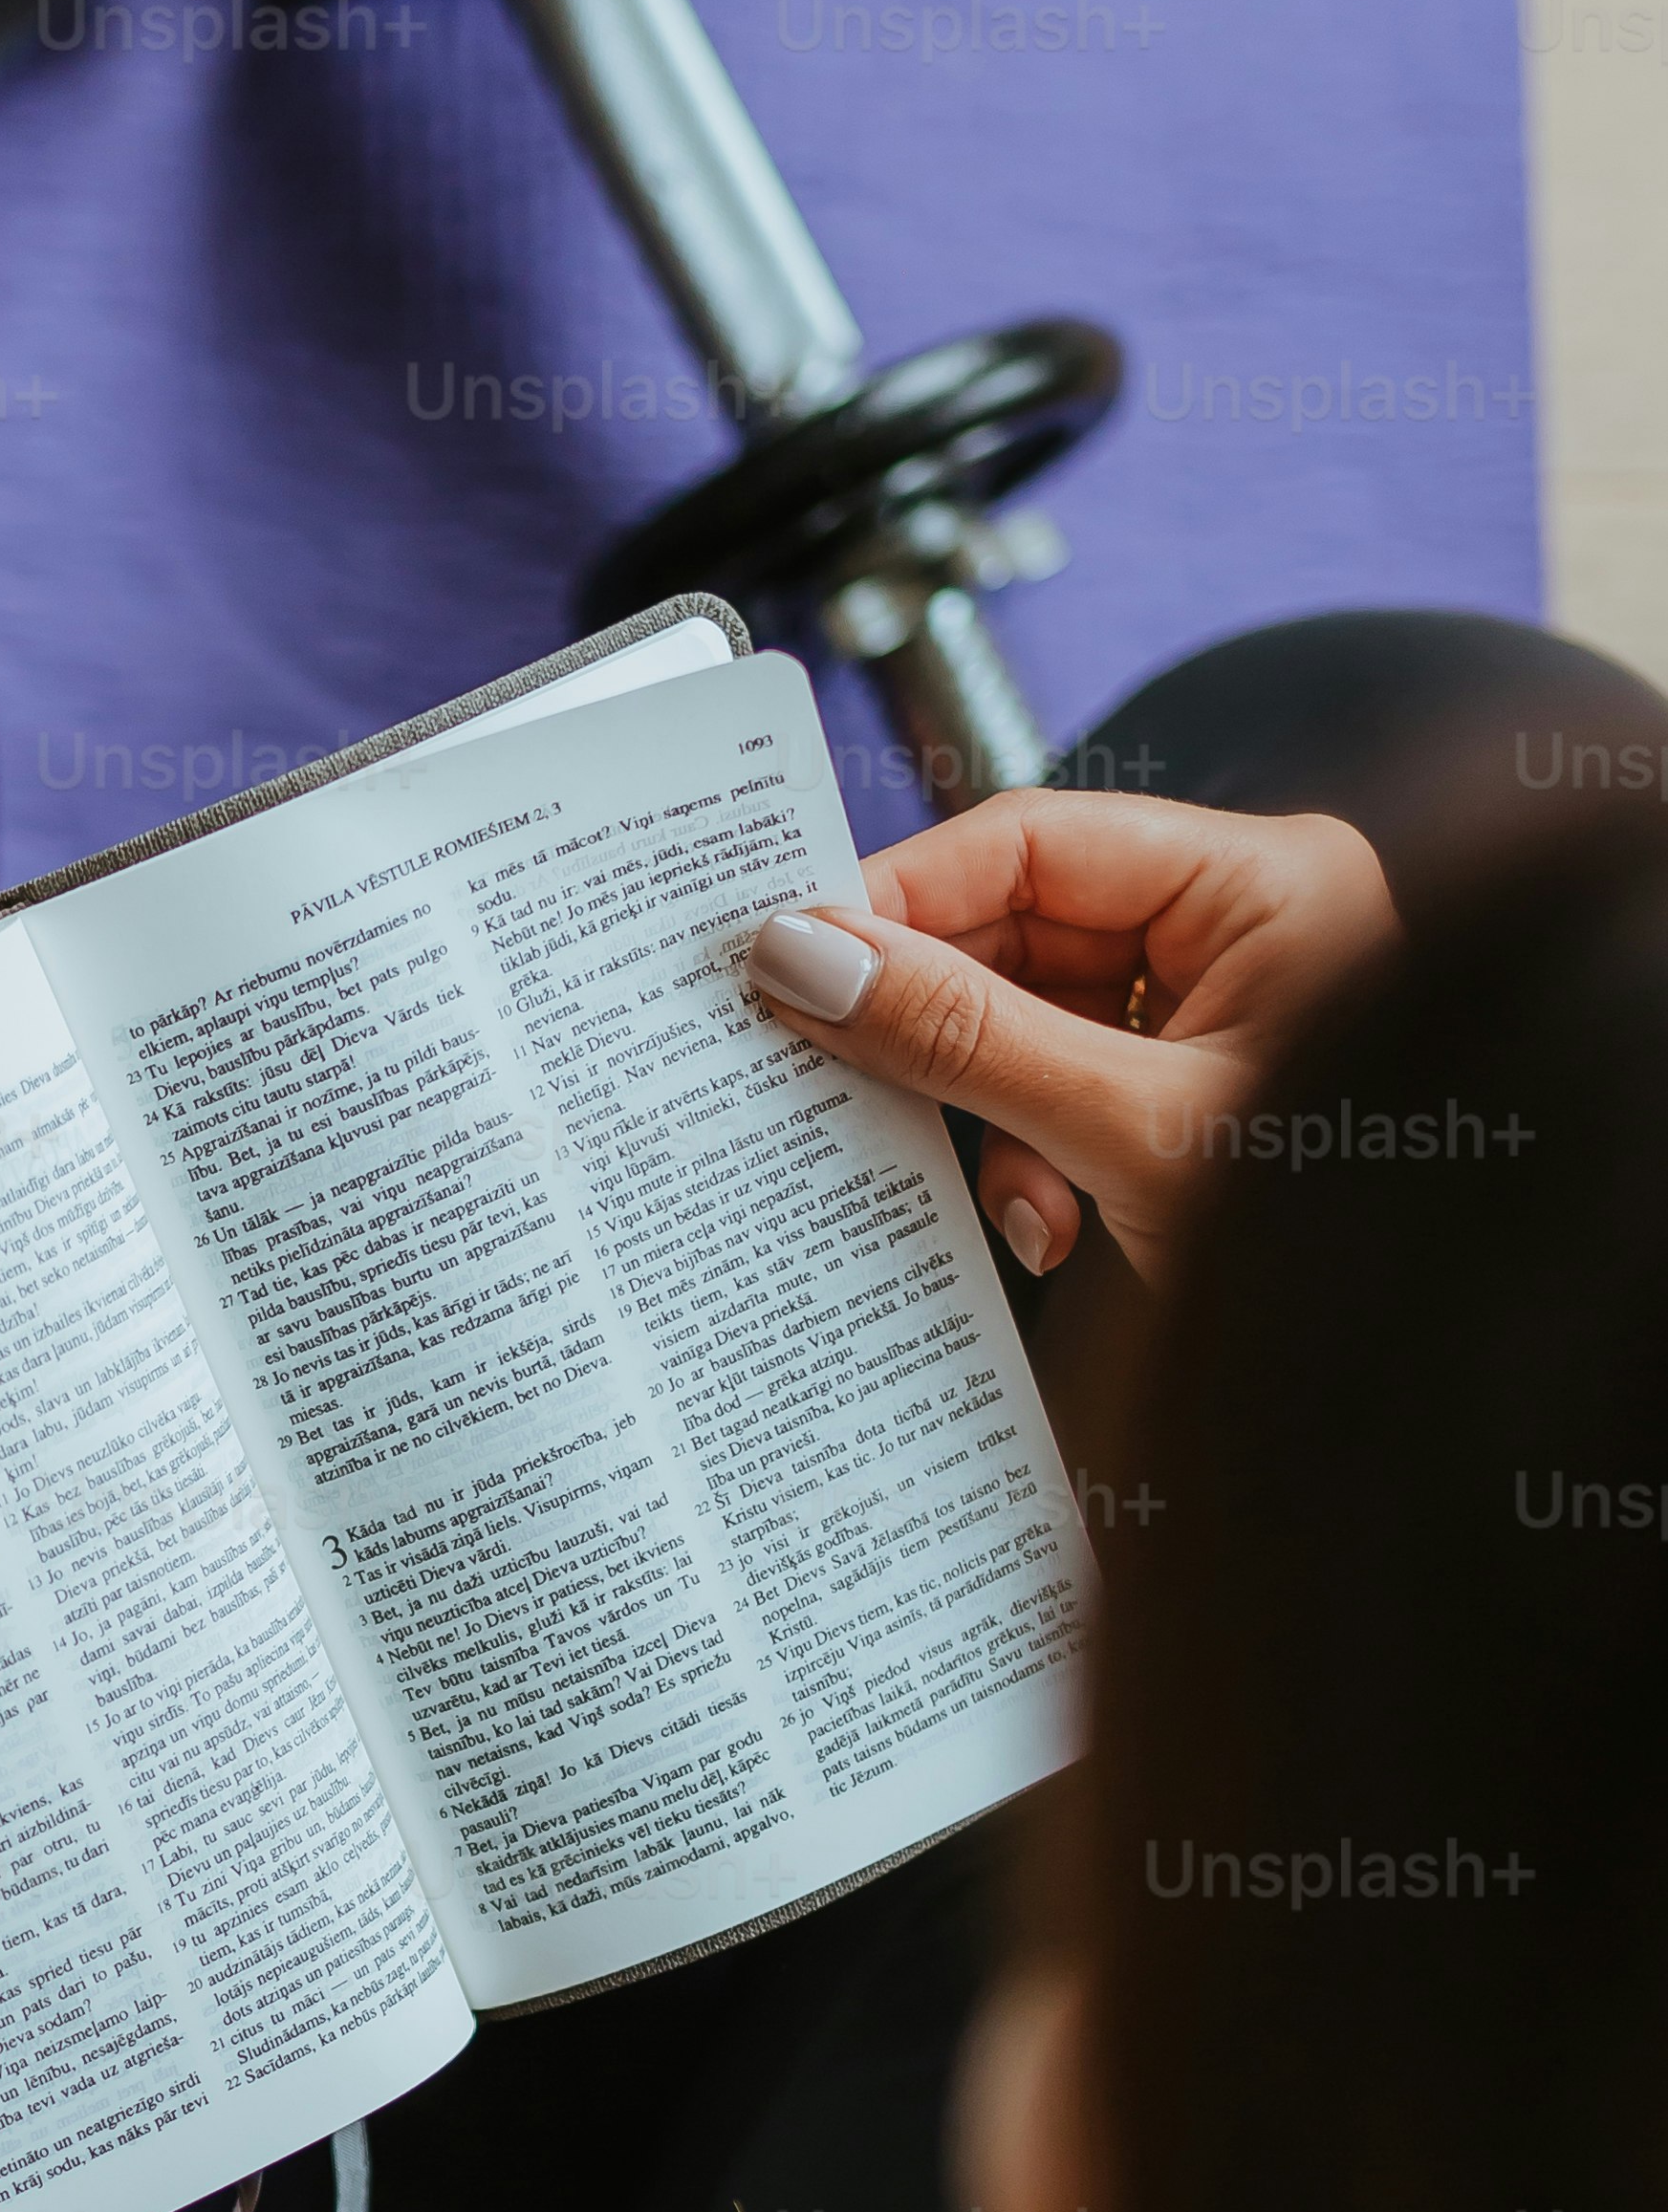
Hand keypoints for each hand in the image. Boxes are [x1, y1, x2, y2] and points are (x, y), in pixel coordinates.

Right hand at [740, 791, 1398, 1283]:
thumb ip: (965, 1039)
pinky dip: (1037, 1163)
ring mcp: (1219, 1017)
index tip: (789, 953)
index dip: (901, 895)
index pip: (1033, 842)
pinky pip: (1065, 1095)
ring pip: (1030, 1025)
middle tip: (829, 1067)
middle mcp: (1241, 931)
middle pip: (1021, 934)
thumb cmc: (1342, 1231)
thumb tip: (808, 959)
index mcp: (1262, 885)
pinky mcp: (1193, 1098)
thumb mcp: (1132, 1129)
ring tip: (1023, 1201)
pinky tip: (1058, 1228)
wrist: (1422, 1368)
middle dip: (944, 1028)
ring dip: (993, 1119)